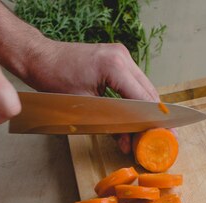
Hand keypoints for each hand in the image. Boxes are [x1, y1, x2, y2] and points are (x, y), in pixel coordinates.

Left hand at [26, 40, 159, 153]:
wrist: (41, 58)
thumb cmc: (55, 79)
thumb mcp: (85, 110)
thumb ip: (110, 127)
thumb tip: (127, 144)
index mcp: (115, 66)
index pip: (144, 99)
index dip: (155, 121)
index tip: (164, 136)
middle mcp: (122, 57)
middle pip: (149, 92)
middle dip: (154, 117)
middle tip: (160, 138)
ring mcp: (121, 55)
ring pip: (143, 87)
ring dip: (146, 110)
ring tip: (147, 131)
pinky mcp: (117, 58)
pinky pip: (134, 82)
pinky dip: (136, 100)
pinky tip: (136, 117)